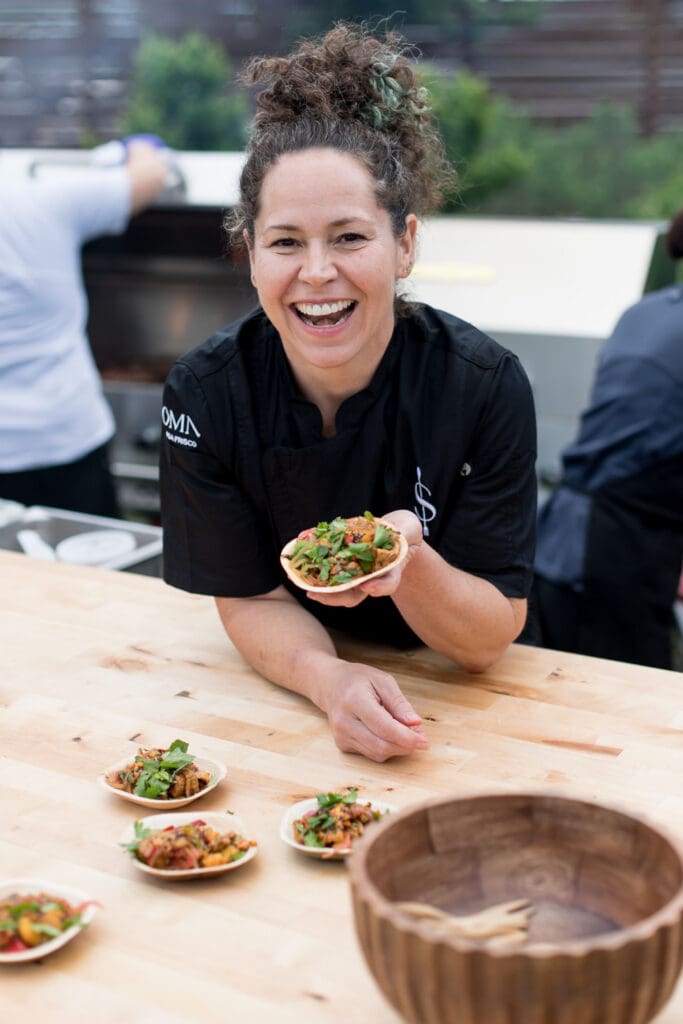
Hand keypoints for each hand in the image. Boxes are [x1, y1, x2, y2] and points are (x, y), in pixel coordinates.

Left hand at [305, 509, 422, 608]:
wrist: (393, 533)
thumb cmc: (403, 531)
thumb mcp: (409, 528)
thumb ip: (405, 529)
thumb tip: (396, 532)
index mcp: (390, 572)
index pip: (387, 584)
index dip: (379, 587)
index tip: (367, 586)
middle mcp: (371, 579)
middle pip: (355, 595)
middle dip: (335, 597)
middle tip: (317, 595)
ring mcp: (355, 575)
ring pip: (338, 590)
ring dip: (320, 591)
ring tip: (304, 586)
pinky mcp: (342, 566)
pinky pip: (328, 573)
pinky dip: (314, 572)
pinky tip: (299, 567)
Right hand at [318, 661, 429, 761]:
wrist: (329, 685)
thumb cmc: (358, 679)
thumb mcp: (382, 681)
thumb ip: (399, 703)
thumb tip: (415, 724)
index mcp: (354, 700)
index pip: (384, 727)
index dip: (406, 737)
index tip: (424, 741)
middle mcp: (344, 721)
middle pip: (381, 745)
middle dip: (405, 746)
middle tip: (422, 738)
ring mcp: (340, 735)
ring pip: (377, 753)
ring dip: (397, 748)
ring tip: (408, 734)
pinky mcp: (342, 744)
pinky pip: (371, 754)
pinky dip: (386, 748)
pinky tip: (390, 735)